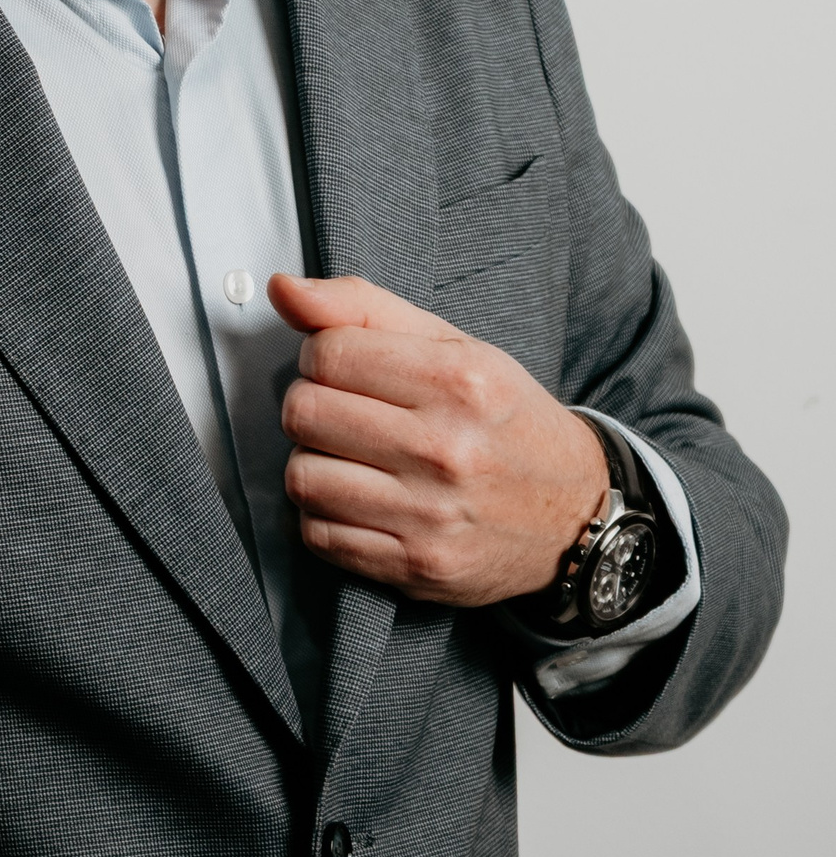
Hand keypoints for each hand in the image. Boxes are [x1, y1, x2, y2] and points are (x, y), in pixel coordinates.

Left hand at [267, 273, 610, 608]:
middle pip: (304, 413)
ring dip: (313, 464)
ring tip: (350, 458)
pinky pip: (319, 536)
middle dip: (311, 406)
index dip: (320, 355)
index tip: (343, 367)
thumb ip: (363, 308)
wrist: (575, 515)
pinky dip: (325, 516)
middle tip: (345, 413)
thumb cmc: (505, 421)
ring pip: (302, 478)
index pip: (328, 352)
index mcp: (460, 381)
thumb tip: (283, 289)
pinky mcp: (417, 567)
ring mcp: (432, 515)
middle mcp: (447, 449)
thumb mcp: (454, 346)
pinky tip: (358, 500)